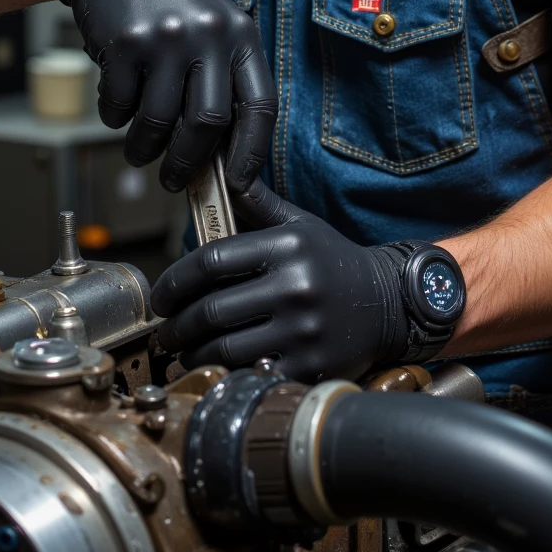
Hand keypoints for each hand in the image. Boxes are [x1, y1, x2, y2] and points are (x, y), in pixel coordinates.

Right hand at [49, 0, 275, 192]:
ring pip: (158, 121)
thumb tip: (220, 156)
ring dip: (144, 148)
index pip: (260, 106)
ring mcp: (167, 37)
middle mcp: (209, 34)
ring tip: (139, 151)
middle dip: (188, 163)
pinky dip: (115, 117)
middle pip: (208, 123)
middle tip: (174, 181)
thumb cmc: (168, 0)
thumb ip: (221, 80)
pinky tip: (117, 108)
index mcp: (241, 35)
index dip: (252, 153)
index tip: (238, 185)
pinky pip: (119, 104)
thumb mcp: (212, 28)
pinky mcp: (126, 42)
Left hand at [150, 180, 407, 380]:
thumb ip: (258, 205)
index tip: (160, 297)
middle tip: (164, 331)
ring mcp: (305, 330)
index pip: (211, 261)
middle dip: (177, 325)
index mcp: (287, 247)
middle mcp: (296, 287)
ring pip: (226, 348)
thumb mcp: (300, 226)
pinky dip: (227, 375)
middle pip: (212, 310)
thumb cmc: (333, 261)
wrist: (390, 303)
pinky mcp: (312, 366)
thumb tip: (221, 176)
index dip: (174, 281)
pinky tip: (217, 370)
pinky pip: (253, 374)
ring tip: (182, 353)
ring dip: (193, 354)